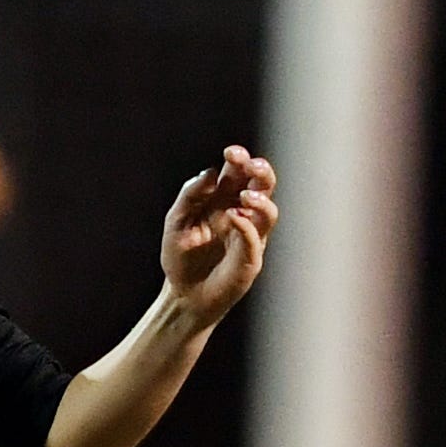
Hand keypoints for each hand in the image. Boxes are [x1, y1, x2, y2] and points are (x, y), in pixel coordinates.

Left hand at [160, 145, 273, 325]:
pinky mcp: (251, 257)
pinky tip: (234, 217)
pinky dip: (246, 224)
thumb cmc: (181, 257)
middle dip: (260, 171)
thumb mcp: (176, 221)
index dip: (239, 160)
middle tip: (250, 165)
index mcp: (222, 200)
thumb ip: (190, 196)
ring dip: (261, 199)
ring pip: (269, 210)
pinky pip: (255, 237)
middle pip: (262, 186)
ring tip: (245, 196)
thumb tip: (209, 173)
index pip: (238, 174)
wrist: (183, 294)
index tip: (232, 152)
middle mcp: (241, 214)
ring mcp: (249, 235)